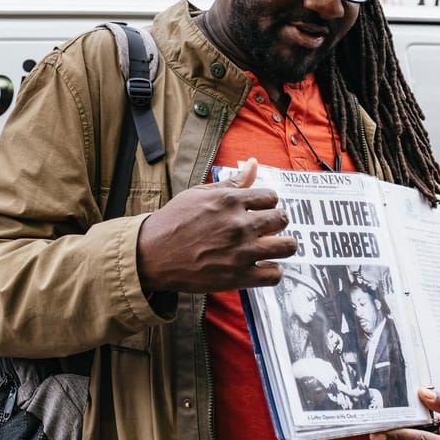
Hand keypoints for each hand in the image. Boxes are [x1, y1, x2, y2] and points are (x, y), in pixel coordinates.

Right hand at [136, 158, 296, 292]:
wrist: (152, 254)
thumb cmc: (174, 221)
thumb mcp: (200, 194)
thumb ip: (232, 181)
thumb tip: (253, 162)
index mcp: (230, 201)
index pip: (271, 196)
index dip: (268, 203)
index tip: (261, 209)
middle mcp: (239, 225)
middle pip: (282, 219)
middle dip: (277, 222)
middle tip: (267, 227)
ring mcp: (241, 252)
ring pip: (287, 246)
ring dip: (284, 245)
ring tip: (274, 246)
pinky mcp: (238, 277)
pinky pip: (274, 275)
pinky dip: (273, 271)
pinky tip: (264, 266)